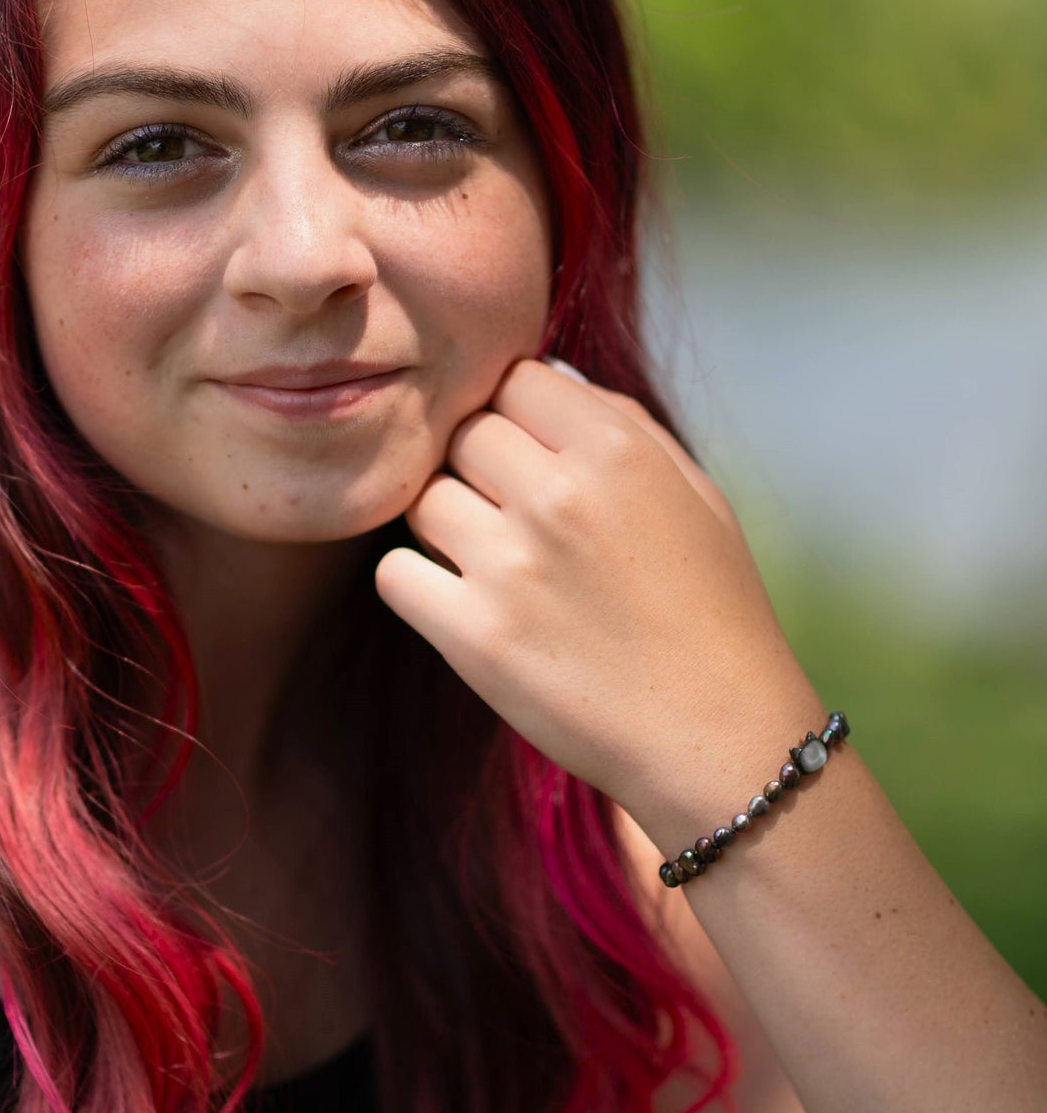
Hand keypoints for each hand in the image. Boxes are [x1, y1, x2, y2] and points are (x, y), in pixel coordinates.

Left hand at [375, 357, 822, 841]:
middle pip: (462, 435)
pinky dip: (417, 585)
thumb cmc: (711, 611)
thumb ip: (620, 421)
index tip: (528, 453)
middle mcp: (559, 497)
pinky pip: (395, 573)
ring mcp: (512, 567)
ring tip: (496, 565)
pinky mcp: (473, 636)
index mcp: (617, 450)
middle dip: (479, 468)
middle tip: (511, 516)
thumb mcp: (694, 495)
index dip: (513, 413)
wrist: (718, 739)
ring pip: (423, 499)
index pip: (513, 378)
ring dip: (447, 525)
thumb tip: (544, 373)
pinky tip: (460, 604)